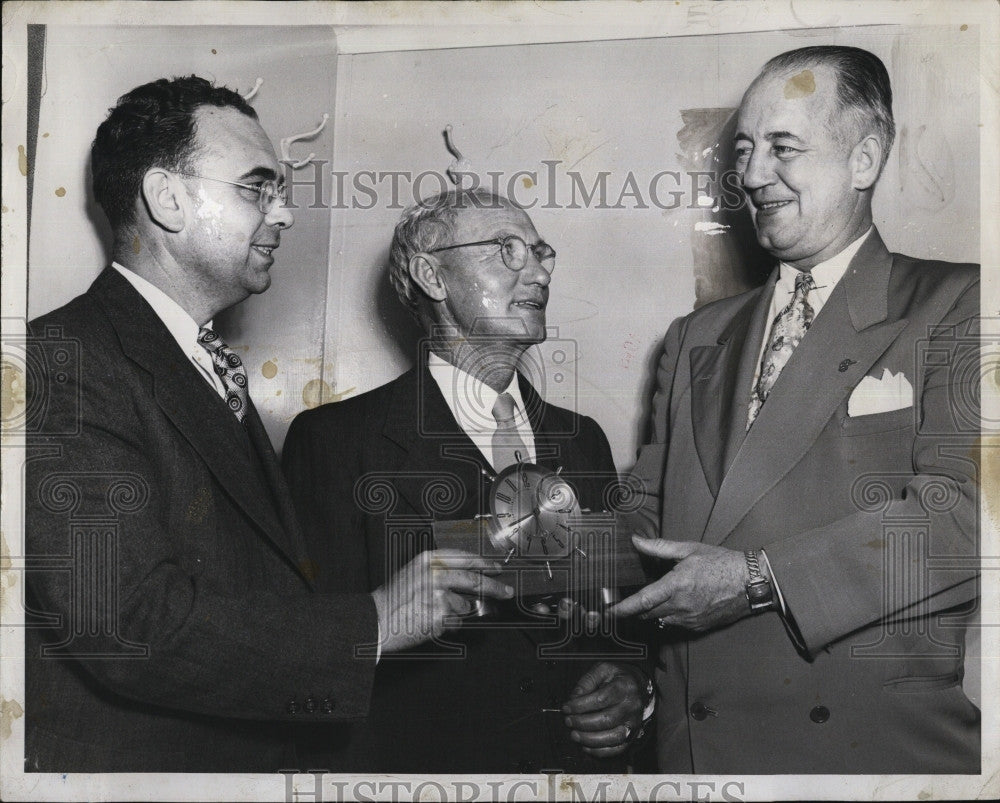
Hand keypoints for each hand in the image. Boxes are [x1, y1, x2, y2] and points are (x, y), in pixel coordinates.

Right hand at [371, 549, 512, 653]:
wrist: (375, 620)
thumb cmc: (392, 599)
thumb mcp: (413, 573)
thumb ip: (438, 572)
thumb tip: (468, 579)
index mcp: (428, 560)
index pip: (464, 557)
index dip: (484, 562)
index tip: (496, 567)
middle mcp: (435, 574)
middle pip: (474, 580)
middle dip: (494, 587)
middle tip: (506, 591)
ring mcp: (439, 596)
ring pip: (463, 607)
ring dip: (455, 614)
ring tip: (431, 613)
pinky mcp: (439, 616)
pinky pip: (454, 623)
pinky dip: (446, 626)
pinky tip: (428, 622)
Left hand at [562, 662, 647, 757]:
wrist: (639, 685)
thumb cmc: (619, 677)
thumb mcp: (603, 670)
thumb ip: (587, 681)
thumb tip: (574, 698)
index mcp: (624, 687)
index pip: (601, 699)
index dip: (580, 705)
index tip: (567, 707)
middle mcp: (631, 706)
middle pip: (607, 719)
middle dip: (583, 723)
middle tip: (569, 721)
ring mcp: (633, 722)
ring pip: (613, 737)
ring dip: (590, 739)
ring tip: (575, 735)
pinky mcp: (632, 735)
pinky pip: (618, 748)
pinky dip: (601, 751)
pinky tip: (587, 746)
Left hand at [608, 538, 751, 630]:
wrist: (750, 583)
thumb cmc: (721, 563)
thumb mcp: (689, 549)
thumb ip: (660, 547)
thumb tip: (637, 541)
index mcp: (677, 585)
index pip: (643, 601)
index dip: (623, 608)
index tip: (609, 611)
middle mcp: (682, 606)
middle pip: (648, 613)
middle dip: (636, 608)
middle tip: (628, 600)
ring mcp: (690, 619)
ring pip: (661, 620)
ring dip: (653, 612)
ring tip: (654, 599)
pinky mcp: (698, 626)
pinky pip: (675, 624)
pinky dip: (669, 616)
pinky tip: (675, 603)